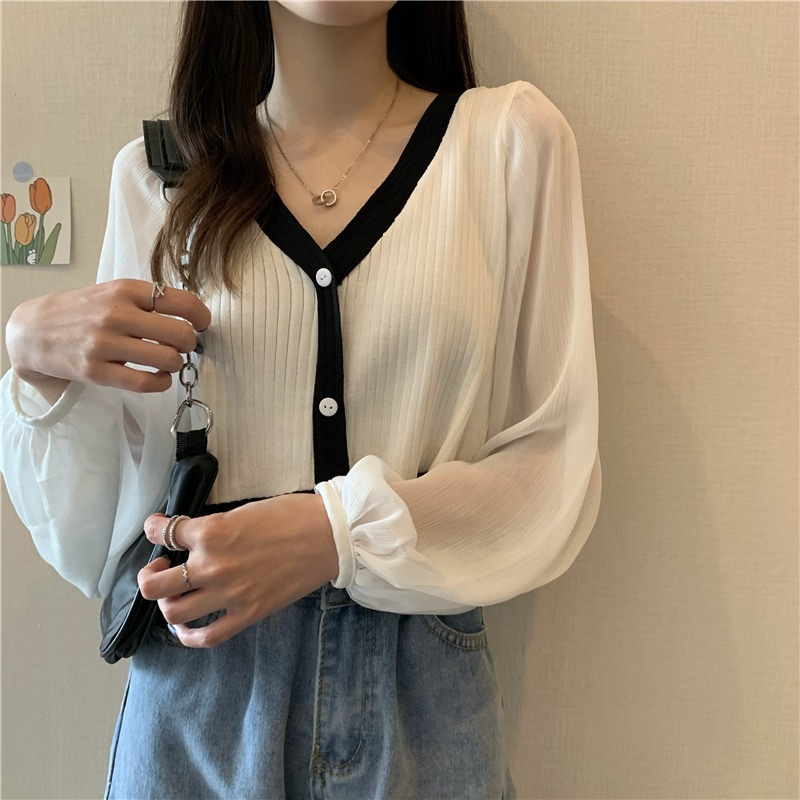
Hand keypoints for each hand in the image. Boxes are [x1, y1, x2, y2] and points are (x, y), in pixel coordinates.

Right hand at [7, 279, 210, 393]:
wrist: (35, 330)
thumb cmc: (86, 311)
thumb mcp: (116, 293)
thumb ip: (151, 300)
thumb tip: (194, 316)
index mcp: (126, 290)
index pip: (182, 302)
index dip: (201, 317)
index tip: (200, 324)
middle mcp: (116, 315)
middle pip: (181, 334)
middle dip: (190, 343)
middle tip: (182, 345)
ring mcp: (105, 344)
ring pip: (168, 360)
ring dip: (176, 363)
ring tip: (166, 360)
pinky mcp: (97, 372)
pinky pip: (146, 383)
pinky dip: (161, 382)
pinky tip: (158, 377)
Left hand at [138, 493, 337, 648]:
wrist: (329, 536)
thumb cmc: (291, 515)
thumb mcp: (243, 511)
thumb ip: (213, 526)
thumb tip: (192, 536)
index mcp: (211, 531)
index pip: (163, 533)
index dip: (154, 529)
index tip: (157, 528)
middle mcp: (212, 565)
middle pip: (155, 584)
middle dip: (150, 575)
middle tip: (162, 568)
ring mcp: (228, 594)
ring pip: (172, 611)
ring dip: (167, 602)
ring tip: (177, 594)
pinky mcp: (247, 613)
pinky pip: (206, 636)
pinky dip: (188, 635)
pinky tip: (187, 626)